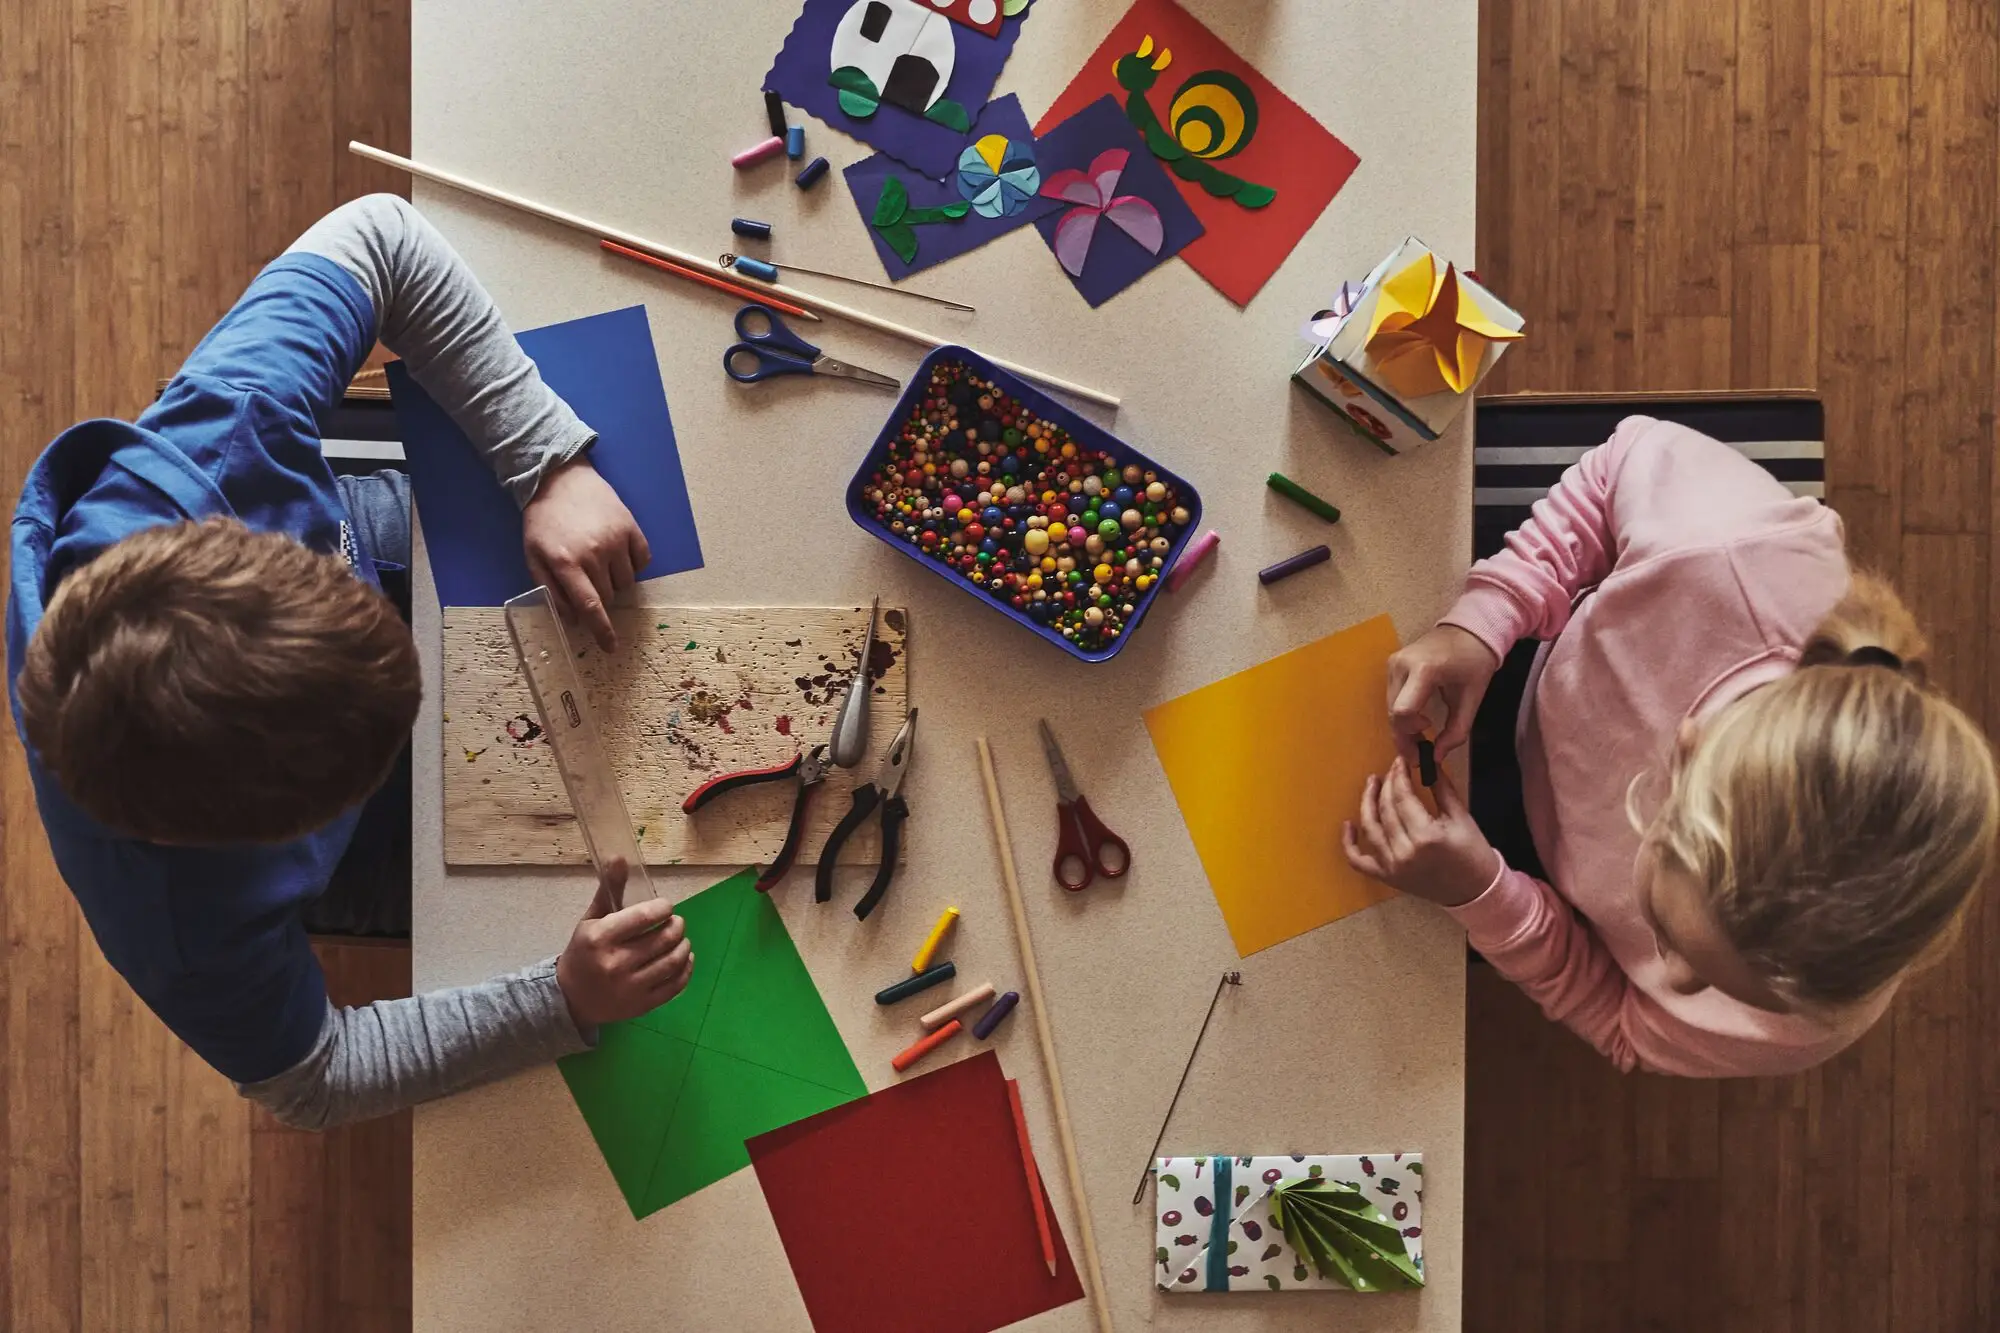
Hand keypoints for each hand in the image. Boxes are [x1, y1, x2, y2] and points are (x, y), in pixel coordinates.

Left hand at [521, 457, 649, 651]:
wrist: (561, 478)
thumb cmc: (544, 521)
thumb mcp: (533, 556)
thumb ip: (549, 589)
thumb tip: (571, 618)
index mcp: (566, 562)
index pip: (590, 605)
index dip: (601, 630)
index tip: (611, 646)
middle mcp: (594, 553)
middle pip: (609, 596)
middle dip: (600, 597)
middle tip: (587, 579)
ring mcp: (617, 539)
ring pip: (627, 582)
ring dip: (616, 581)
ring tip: (600, 562)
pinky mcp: (632, 528)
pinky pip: (642, 561)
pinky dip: (633, 565)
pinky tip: (617, 553)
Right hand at [556, 860, 692, 1028]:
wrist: (571, 998)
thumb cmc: (583, 952)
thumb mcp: (591, 919)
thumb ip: (609, 889)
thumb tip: (620, 856)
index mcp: (600, 938)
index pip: (644, 917)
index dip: (663, 908)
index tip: (666, 907)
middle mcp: (615, 963)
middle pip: (664, 939)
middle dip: (677, 926)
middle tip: (676, 922)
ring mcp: (630, 987)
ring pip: (673, 961)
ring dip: (684, 945)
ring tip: (680, 938)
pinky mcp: (642, 1005)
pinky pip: (675, 985)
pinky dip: (686, 969)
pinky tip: (684, 958)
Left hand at [1342, 758, 1498, 907]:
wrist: (1475, 891)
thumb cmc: (1473, 855)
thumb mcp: (1461, 817)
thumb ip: (1441, 787)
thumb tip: (1427, 762)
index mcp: (1426, 837)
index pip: (1403, 797)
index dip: (1399, 775)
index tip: (1400, 761)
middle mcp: (1405, 852)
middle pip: (1386, 810)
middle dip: (1387, 785)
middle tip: (1392, 770)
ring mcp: (1392, 867)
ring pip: (1370, 828)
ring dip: (1367, 803)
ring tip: (1373, 785)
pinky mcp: (1387, 877)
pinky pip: (1358, 861)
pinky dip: (1349, 843)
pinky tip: (1348, 824)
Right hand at [1386, 625, 1500, 762]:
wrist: (1469, 630)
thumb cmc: (1474, 661)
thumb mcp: (1472, 699)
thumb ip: (1456, 731)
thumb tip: (1437, 756)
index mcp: (1424, 669)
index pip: (1403, 711)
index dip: (1410, 733)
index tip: (1426, 742)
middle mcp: (1402, 665)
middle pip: (1393, 712)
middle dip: (1404, 737)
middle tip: (1420, 754)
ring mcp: (1393, 663)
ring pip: (1389, 707)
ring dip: (1402, 727)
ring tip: (1421, 737)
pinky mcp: (1392, 664)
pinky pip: (1391, 697)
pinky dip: (1401, 714)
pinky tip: (1417, 721)